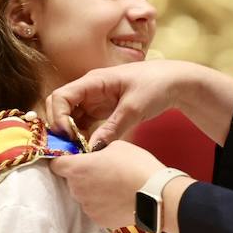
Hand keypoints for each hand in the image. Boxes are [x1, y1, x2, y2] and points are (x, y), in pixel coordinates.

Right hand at [45, 59, 200, 149]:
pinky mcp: (100, 110)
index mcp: (93, 81)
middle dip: (59, 126)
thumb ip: (112, 129)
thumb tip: (91, 149)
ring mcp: (93, 100)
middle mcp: (88, 89)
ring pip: (69, 116)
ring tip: (77, 150)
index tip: (69, 136)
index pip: (61, 96)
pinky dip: (80, 135)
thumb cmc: (155, 86)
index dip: (59, 117)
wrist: (174, 82)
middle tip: (70, 146)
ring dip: (69, 133)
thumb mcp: (133, 109)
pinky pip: (82, 123)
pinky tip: (86, 148)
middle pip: (59, 106)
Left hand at [50, 141, 165, 228]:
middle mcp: (77, 190)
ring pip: (84, 196)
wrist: (155, 195)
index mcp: (77, 168)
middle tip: (103, 171)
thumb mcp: (117, 146)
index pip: (56, 164)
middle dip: (83, 176)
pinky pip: (96, 209)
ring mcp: (87, 207)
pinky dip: (103, 205)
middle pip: (72, 181)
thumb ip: (99, 151)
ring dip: (93, 191)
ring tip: (114, 187)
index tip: (73, 158)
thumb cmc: (135, 165)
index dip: (64, 160)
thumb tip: (96, 157)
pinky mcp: (99, 221)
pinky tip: (119, 199)